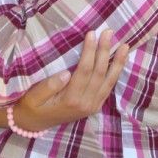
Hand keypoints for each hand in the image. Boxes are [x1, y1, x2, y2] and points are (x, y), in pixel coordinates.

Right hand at [14, 30, 128, 130]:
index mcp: (71, 99)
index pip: (84, 70)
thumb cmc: (32, 106)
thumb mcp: (34, 96)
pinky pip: (108, 87)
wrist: (35, 125)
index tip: (92, 34)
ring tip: (125, 46)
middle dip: (105, 51)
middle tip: (109, 32)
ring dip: (117, 62)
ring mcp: (92, 106)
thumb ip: (49, 86)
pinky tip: (120, 61)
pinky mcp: (94, 106)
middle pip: (99, 73)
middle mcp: (86, 104)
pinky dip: (116, 73)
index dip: (90, 51)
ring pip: (109, 81)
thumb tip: (67, 73)